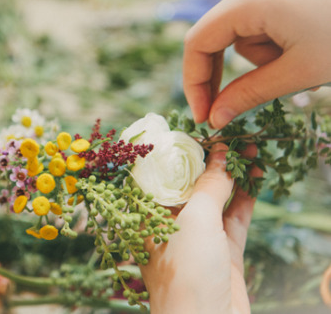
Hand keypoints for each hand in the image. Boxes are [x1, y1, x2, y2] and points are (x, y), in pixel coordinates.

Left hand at [139, 144, 260, 313]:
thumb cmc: (186, 272)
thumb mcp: (195, 220)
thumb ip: (209, 186)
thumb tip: (221, 154)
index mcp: (149, 217)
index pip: (160, 177)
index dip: (177, 155)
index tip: (195, 134)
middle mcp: (171, 225)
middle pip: (191, 186)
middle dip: (211, 162)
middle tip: (231, 139)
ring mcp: (198, 238)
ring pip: (216, 200)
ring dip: (233, 177)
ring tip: (250, 151)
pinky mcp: (222, 252)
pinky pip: (234, 219)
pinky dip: (245, 199)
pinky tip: (256, 179)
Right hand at [183, 0, 330, 128]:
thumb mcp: (298, 71)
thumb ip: (249, 94)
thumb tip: (215, 117)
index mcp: (248, 2)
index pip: (197, 43)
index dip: (194, 82)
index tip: (202, 115)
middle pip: (215, 39)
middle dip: (225, 74)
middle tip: (230, 108)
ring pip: (242, 38)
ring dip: (262, 60)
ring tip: (302, 63)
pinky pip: (261, 28)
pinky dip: (276, 47)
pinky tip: (306, 48)